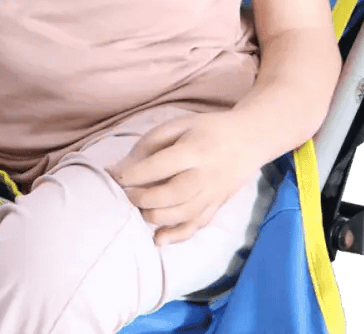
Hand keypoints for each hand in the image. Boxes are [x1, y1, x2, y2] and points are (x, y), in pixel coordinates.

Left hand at [108, 112, 258, 245]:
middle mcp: (206, 176)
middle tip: (126, 194)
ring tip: (139, 208)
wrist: (248, 141)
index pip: (161, 165)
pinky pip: (196, 227)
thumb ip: (150, 144)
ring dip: (155, 217)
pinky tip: (158, 239)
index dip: (135, 173)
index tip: (115, 176)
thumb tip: (119, 168)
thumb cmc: (206, 129)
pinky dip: (176, 236)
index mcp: (195, 150)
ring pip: (182, 215)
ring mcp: (213, 195)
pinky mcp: (216, 207)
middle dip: (143, 198)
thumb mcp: (179, 125)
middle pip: (172, 195)